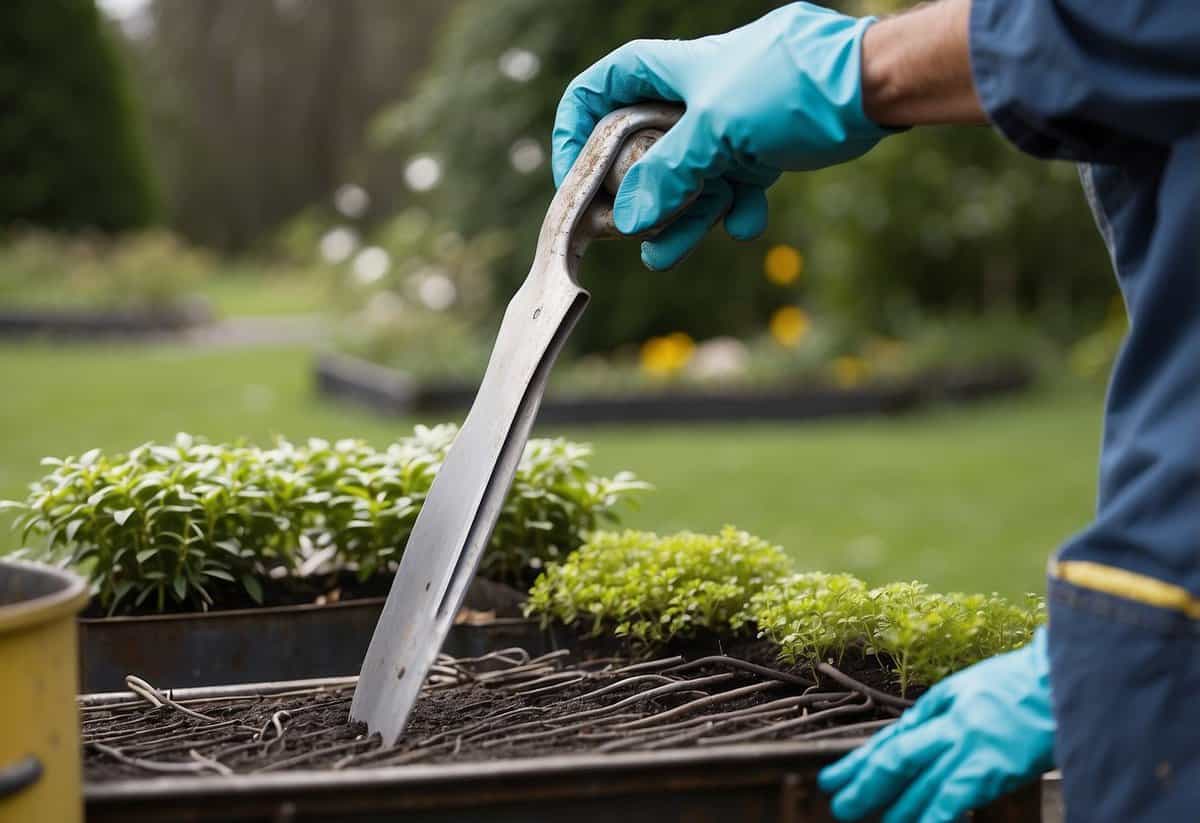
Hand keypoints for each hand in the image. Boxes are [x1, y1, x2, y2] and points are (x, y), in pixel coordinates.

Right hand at [551, 3, 892, 270]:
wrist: (870, 87)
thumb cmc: (787, 87)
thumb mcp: (714, 130)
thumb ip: (668, 174)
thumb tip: (629, 219)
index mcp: (668, 74)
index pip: (600, 90)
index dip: (577, 129)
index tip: (575, 175)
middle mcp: (692, 100)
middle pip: (641, 151)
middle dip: (634, 198)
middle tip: (624, 233)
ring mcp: (727, 128)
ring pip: (686, 180)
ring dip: (678, 219)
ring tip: (663, 256)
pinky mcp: (760, 151)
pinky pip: (732, 190)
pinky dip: (733, 211)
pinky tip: (742, 223)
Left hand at [818, 630, 1054, 822]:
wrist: (1064, 677)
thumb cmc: (1023, 683)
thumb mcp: (969, 687)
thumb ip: (939, 713)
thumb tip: (909, 733)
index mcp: (941, 704)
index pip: (892, 737)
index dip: (860, 759)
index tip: (835, 776)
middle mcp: (949, 725)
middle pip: (897, 758)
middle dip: (865, 783)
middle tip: (840, 804)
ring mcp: (970, 746)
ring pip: (922, 782)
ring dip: (898, 808)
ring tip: (877, 822)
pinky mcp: (994, 767)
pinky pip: (954, 797)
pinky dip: (934, 815)